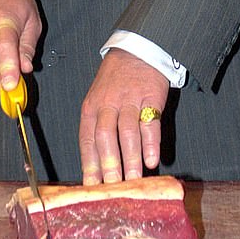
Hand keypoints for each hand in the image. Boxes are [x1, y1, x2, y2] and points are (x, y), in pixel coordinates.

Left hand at [79, 48, 168, 184]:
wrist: (137, 50)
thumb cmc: (115, 81)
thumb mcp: (98, 100)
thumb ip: (97, 129)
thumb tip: (97, 169)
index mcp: (91, 107)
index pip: (87, 139)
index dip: (89, 164)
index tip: (92, 187)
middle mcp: (108, 104)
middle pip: (105, 137)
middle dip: (109, 164)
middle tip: (114, 188)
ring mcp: (130, 99)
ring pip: (127, 132)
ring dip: (131, 158)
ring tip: (134, 180)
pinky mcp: (151, 96)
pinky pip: (150, 122)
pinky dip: (151, 143)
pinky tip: (152, 160)